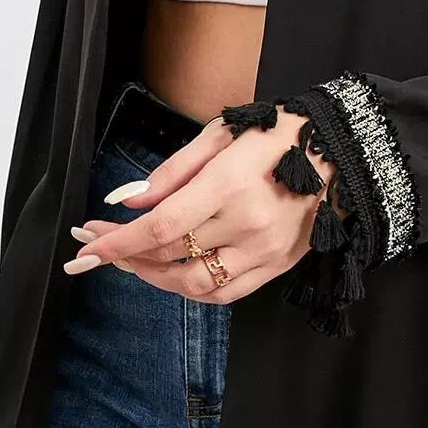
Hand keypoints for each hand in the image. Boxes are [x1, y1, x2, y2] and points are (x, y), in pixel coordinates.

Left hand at [65, 109, 335, 302]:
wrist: (343, 153)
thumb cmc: (280, 134)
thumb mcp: (222, 134)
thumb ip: (173, 171)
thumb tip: (129, 200)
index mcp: (230, 184)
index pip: (160, 227)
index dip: (117, 241)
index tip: (85, 245)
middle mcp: (247, 224)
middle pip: (169, 256)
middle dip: (124, 254)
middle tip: (96, 245)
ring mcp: (264, 251)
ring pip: (193, 284)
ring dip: (154, 277)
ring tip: (131, 260)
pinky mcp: (277, 267)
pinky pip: (224, 293)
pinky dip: (191, 289)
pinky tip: (172, 272)